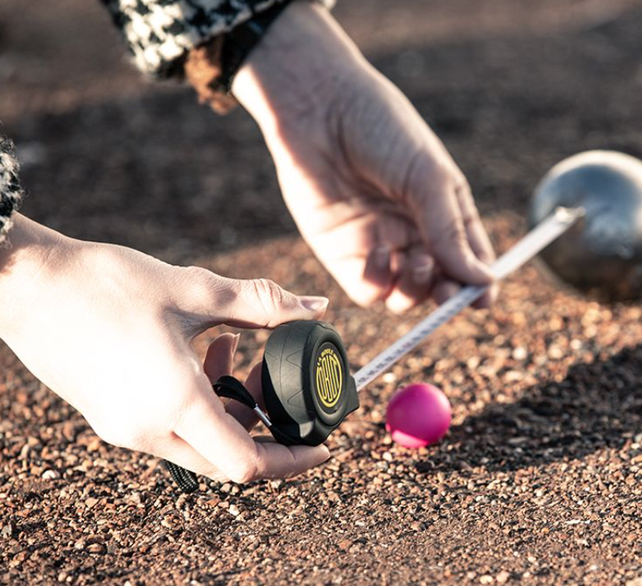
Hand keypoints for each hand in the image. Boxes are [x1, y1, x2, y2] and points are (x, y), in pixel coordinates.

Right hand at [0, 215, 330, 482]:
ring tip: (237, 353)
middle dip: (267, 430)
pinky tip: (203, 353)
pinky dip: (199, 402)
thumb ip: (263, 305)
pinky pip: (168, 427)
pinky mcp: (109, 415)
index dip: (295, 461)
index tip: (323, 447)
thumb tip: (315, 309)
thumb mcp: (196, 291)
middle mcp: (148, 429)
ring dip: (231, 410)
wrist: (23, 283)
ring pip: (199, 443)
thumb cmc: (104, 284)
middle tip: (280, 388)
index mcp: (176, 404)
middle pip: (228, 459)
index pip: (250, 464)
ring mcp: (123, 427)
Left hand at [232, 1, 496, 312]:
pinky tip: (376, 252)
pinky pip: (368, 289)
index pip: (470, 259)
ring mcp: (378, 244)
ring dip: (415, 290)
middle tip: (448, 294)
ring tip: (414, 262)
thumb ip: (451, 232)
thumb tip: (482, 281)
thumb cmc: (382, 129)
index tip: (482, 299)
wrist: (318, 108)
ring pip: (406, 294)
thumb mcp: (428, 178)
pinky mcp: (342, 253)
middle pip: (440, 283)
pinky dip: (378, 283)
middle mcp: (413, 231)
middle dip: (449, 295)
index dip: (479, 283)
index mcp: (444, 209)